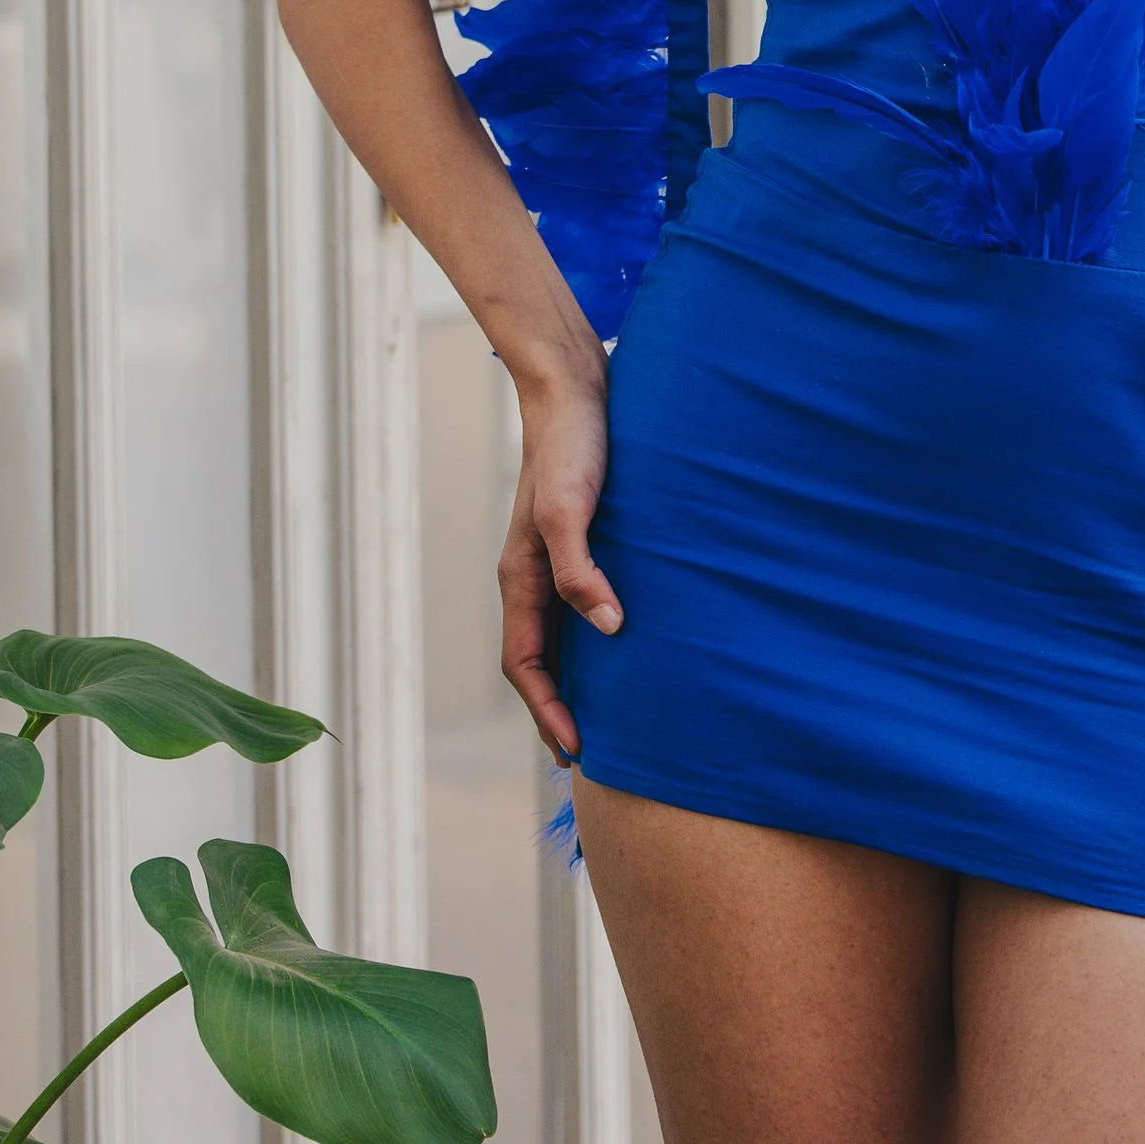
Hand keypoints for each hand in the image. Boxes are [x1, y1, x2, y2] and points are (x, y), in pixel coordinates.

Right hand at [499, 353, 615, 761]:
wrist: (576, 387)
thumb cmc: (572, 444)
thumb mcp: (570, 507)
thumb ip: (580, 568)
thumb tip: (608, 631)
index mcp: (520, 574)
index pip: (525, 664)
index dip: (548, 710)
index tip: (577, 751)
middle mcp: (531, 574)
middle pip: (537, 660)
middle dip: (556, 710)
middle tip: (588, 756)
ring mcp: (553, 558)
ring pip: (557, 637)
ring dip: (574, 680)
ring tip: (606, 717)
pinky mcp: (580, 540)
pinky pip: (578, 607)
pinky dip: (592, 641)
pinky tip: (624, 647)